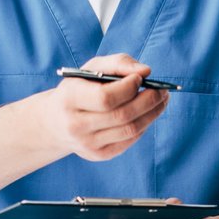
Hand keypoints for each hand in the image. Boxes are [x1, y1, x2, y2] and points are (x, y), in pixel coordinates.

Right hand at [48, 53, 167, 161]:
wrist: (56, 122)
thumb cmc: (80, 88)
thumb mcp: (92, 68)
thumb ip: (119, 63)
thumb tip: (146, 71)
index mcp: (70, 99)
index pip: (105, 98)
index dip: (128, 88)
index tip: (140, 78)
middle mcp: (76, 125)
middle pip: (122, 115)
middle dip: (148, 101)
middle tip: (163, 91)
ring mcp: (87, 144)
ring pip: (130, 130)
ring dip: (152, 114)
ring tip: (161, 100)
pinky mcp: (98, 155)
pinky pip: (129, 141)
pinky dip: (143, 126)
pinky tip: (147, 114)